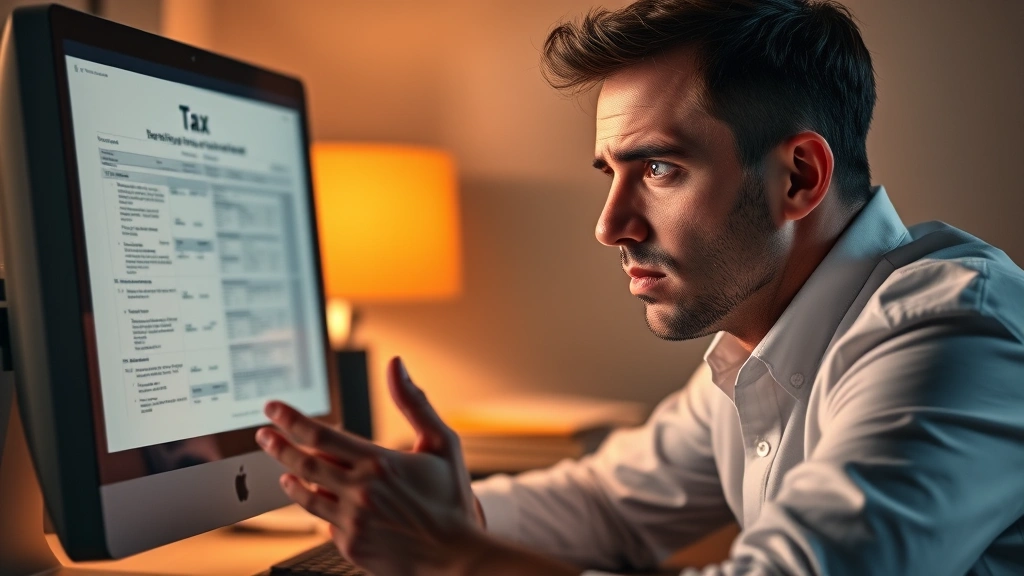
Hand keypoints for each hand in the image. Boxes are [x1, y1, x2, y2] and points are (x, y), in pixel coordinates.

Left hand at [256, 357, 481, 574]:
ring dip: (291, 478)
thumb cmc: (452, 499)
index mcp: (379, 463)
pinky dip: (322, 508)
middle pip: (303, 464)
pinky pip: (325, 522)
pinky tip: (322, 501)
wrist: (457, 558)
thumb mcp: (442, 443)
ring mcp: (353, 522)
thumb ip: (414, 402)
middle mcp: (360, 492)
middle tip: (263, 435)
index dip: (291, 419)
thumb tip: (396, 366)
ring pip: (307, 496)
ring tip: (284, 469)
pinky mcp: (351, 546)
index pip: (320, 435)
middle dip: (278, 445)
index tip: (273, 408)